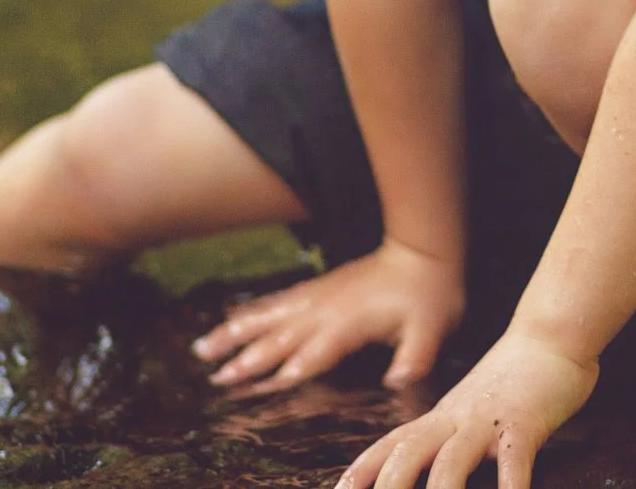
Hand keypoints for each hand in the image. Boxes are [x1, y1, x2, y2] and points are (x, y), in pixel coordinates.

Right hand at [192, 240, 464, 392]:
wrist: (423, 251)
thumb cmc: (430, 295)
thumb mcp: (433, 328)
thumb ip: (415, 356)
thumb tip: (397, 381)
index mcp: (349, 322)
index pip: (314, 352)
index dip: (289, 369)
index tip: (259, 385)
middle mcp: (326, 308)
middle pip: (279, 337)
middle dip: (246, 359)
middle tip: (215, 378)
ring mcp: (318, 296)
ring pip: (268, 317)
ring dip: (235, 333)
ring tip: (203, 349)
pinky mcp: (317, 288)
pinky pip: (276, 301)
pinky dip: (251, 312)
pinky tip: (230, 320)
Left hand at [336, 330, 596, 488]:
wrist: (551, 334)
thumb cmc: (515, 377)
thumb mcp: (471, 405)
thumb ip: (450, 433)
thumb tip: (432, 470)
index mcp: (441, 416)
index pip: (390, 444)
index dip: (362, 470)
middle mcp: (457, 418)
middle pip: (409, 452)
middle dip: (390, 486)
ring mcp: (488, 420)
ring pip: (452, 459)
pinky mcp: (524, 423)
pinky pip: (514, 460)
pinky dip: (510, 486)